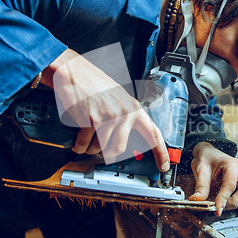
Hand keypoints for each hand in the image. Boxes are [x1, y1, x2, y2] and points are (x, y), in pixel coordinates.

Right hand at [40, 48, 169, 170]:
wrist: (74, 72)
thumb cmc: (93, 85)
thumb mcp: (118, 98)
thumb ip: (125, 117)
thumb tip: (125, 141)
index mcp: (134, 108)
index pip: (153, 133)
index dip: (160, 152)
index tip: (164, 165)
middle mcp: (125, 113)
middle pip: (120, 149)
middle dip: (107, 153)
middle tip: (100, 150)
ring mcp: (109, 116)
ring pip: (101, 148)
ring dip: (91, 148)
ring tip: (86, 138)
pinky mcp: (92, 120)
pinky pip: (85, 144)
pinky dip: (79, 145)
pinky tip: (78, 140)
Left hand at [188, 142, 237, 215]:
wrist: (208, 154)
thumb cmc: (206, 158)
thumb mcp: (200, 170)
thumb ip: (200, 186)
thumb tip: (197, 200)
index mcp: (231, 164)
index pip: (230, 184)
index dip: (224, 198)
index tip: (217, 209)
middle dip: (233, 202)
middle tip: (219, 208)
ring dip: (236, 203)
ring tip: (221, 205)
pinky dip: (237, 201)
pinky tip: (226, 202)